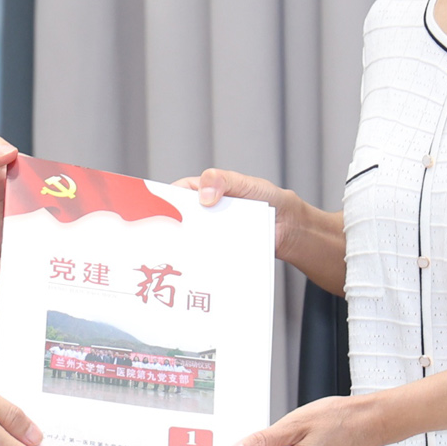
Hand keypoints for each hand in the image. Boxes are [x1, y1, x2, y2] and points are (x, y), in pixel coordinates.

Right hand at [173, 168, 294, 258]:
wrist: (290, 225)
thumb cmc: (267, 197)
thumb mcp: (245, 183)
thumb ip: (223, 181)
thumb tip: (204, 197)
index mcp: (205, 191)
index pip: (177, 193)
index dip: (164, 199)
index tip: (156, 209)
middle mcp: (205, 213)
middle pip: (180, 220)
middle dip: (171, 227)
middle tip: (165, 235)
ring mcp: (212, 233)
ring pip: (192, 240)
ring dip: (187, 247)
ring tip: (180, 253)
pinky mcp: (222, 251)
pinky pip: (209, 255)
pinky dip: (205, 259)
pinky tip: (202, 264)